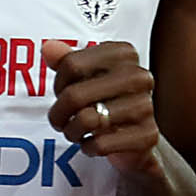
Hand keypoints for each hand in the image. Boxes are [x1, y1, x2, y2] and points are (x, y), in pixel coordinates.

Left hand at [44, 39, 159, 177]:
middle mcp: (138, 76)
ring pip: (86, 120)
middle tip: (61, 121)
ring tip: (76, 132)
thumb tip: (48, 48)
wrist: (138, 136)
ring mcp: (145, 106)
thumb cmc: (107, 100)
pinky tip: (93, 144)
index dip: (58, 84)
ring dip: (72, 132)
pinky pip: (100, 144)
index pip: (70, 66)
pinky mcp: (146, 136)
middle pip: (74, 95)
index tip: (63, 93)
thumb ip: (66, 60)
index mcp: (124, 54)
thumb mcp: (86, 76)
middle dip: (58, 114)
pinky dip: (88, 147)